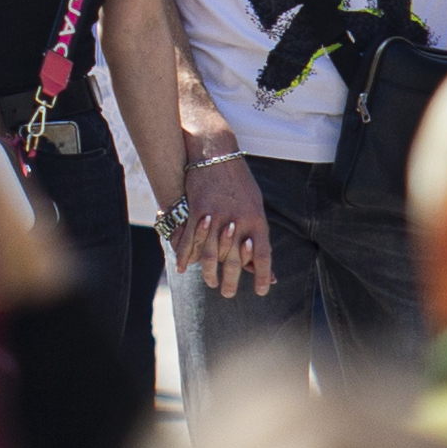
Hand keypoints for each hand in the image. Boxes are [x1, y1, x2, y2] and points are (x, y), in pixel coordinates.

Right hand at [178, 154, 274, 297]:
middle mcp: (239, 221)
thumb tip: (259, 257)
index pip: (263, 255)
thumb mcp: (254, 205)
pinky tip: (183, 267)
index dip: (262, 276)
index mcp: (257, 220)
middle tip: (227, 294)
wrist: (216, 153)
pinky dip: (185, 255)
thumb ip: (257, 231)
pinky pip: (190, 240)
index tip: (261, 291)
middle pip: (235, 260)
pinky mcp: (197, 212)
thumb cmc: (238, 181)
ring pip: (210, 254)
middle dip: (231, 281)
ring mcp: (216, 217)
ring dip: (208, 273)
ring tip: (209, 283)